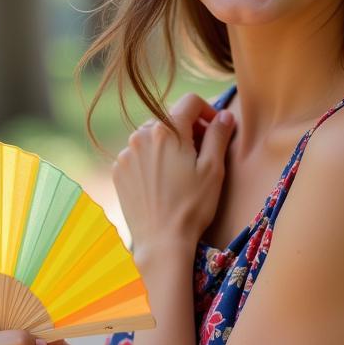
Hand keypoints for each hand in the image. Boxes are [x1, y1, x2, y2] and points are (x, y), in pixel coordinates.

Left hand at [111, 93, 235, 254]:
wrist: (161, 242)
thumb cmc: (192, 206)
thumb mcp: (213, 169)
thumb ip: (218, 135)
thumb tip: (224, 115)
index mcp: (166, 130)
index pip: (190, 102)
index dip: (208, 110)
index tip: (215, 128)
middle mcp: (140, 135)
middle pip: (170, 118)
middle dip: (188, 129)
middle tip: (202, 152)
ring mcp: (126, 154)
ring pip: (152, 136)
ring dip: (169, 144)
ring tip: (181, 170)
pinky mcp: (119, 171)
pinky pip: (138, 154)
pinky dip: (152, 159)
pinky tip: (163, 181)